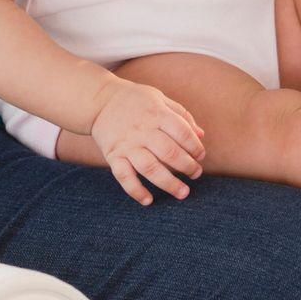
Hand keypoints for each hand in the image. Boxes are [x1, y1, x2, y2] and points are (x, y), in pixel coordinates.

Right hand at [89, 77, 204, 205]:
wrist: (99, 101)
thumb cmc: (135, 99)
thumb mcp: (159, 98)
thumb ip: (181, 115)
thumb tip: (201, 135)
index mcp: (157, 114)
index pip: (182, 133)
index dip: (195, 147)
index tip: (201, 156)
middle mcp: (143, 130)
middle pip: (169, 153)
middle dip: (187, 167)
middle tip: (196, 175)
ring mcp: (127, 145)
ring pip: (149, 168)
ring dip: (168, 183)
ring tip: (182, 193)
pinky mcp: (113, 155)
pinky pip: (124, 177)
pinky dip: (136, 190)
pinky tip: (148, 201)